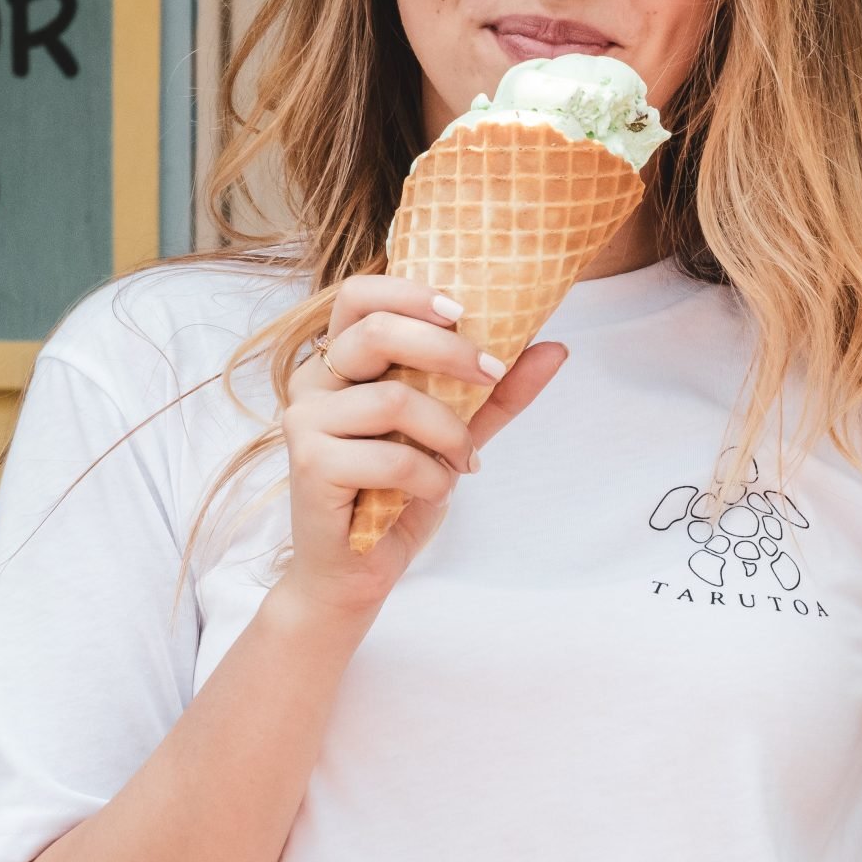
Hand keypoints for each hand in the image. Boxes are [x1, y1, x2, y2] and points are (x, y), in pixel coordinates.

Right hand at [276, 274, 566, 617]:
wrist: (356, 569)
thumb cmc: (397, 491)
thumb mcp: (458, 431)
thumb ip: (498, 393)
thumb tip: (557, 348)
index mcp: (338, 360)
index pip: (359, 295)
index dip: (410, 292)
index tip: (463, 312)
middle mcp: (312, 381)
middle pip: (375, 331)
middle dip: (447, 349)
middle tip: (491, 375)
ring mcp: (304, 421)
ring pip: (393, 399)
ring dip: (448, 433)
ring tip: (462, 462)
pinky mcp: (310, 465)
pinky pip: (391, 456)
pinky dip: (430, 476)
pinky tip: (435, 491)